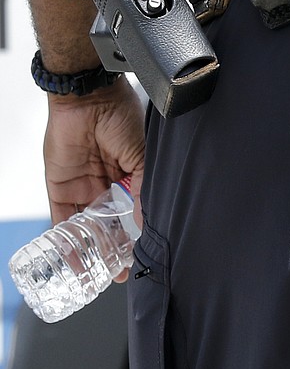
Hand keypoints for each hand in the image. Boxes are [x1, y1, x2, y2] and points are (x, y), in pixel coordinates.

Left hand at [43, 78, 146, 276]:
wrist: (86, 97)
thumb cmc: (118, 116)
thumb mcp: (141, 157)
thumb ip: (144, 191)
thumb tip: (148, 221)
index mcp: (129, 176)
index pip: (134, 213)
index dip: (137, 235)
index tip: (143, 256)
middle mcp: (105, 184)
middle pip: (110, 224)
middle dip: (114, 249)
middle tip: (122, 270)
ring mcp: (82, 186)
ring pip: (86, 225)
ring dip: (91, 248)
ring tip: (98, 271)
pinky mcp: (60, 186)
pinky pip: (61, 218)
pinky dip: (66, 238)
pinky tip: (74, 257)